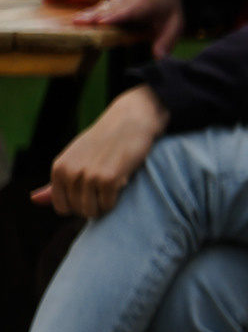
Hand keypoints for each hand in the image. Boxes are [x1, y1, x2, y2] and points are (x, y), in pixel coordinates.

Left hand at [36, 86, 167, 217]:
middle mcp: (70, 172)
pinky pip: (108, 205)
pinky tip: (120, 184)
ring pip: (92, 211)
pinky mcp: (108, 179)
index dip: (78, 205)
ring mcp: (88, 175)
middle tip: (104, 188)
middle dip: (93, 205)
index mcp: (59, 168)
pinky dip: (115, 201)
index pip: (61, 206)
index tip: (91, 193)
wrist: (129, 120)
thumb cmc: (103, 141)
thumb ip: (56, 182)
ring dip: (104, 206)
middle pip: (78, 209)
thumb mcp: (75, 159)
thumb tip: (34, 200)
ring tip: (112, 189)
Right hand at [75, 0, 182, 58]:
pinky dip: (87, 14)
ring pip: (101, 8)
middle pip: (110, 10)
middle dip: (94, 16)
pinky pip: (98, 9)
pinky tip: (74, 22)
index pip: (129, 11)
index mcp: (145, 4)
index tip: (102, 22)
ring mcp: (117, 0)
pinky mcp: (110, 3)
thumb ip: (167, 40)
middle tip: (78, 23)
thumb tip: (159, 58)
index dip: (115, 16)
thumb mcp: (176, 23)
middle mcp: (128, 0)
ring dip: (87, 15)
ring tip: (74, 23)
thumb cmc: (168, 8)